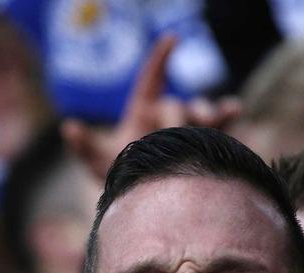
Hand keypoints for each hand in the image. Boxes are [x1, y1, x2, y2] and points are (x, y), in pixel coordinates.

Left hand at [62, 34, 240, 181]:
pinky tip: (235, 110)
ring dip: (210, 110)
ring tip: (217, 116)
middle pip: (176, 104)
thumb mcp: (99, 162)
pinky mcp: (205, 140)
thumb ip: (84, 145)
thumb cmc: (119, 177)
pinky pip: (221, 123)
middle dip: (178, 114)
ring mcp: (188, 127)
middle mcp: (166, 115)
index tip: (171, 39)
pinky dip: (229, 113)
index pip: (151, 79)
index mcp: (142, 111)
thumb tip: (68, 127)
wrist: (144, 202)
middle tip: (181, 129)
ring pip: (202, 109)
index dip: (159, 58)